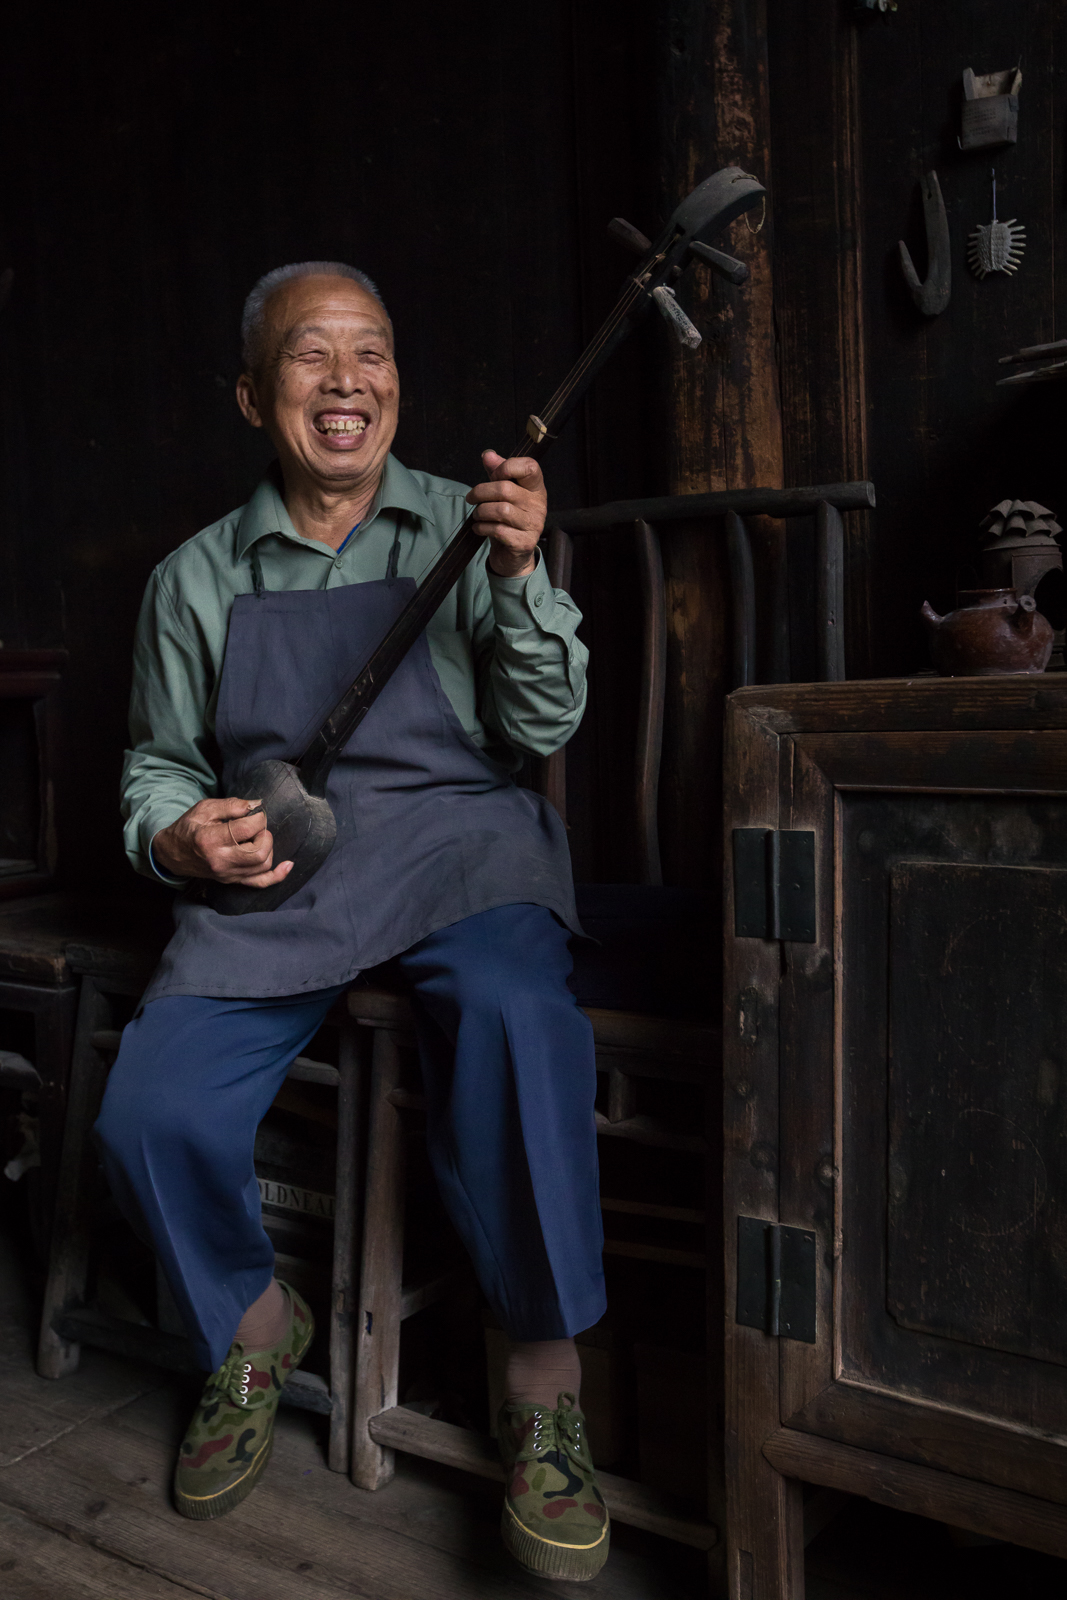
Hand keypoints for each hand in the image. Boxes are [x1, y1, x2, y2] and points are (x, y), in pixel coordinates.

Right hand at [152, 796, 293, 887]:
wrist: (173, 853)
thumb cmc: (190, 827)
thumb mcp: (205, 808)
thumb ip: (232, 805)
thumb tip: (257, 804)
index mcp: (211, 839)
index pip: (247, 829)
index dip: (258, 818)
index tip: (254, 813)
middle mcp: (220, 861)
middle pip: (259, 852)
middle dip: (265, 834)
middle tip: (257, 826)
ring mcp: (227, 874)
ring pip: (262, 865)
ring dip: (268, 848)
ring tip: (257, 837)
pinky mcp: (232, 880)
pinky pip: (259, 883)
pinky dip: (277, 876)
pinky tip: (288, 865)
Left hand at [466, 450, 546, 577]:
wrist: (514, 555)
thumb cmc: (508, 520)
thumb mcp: (503, 494)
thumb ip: (497, 473)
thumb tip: (488, 455)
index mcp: (535, 488)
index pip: (530, 467)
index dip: (507, 466)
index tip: (493, 474)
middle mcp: (538, 505)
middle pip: (505, 489)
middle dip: (481, 492)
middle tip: (471, 498)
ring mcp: (533, 525)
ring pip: (501, 510)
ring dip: (481, 512)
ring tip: (477, 516)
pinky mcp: (524, 543)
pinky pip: (498, 530)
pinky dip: (483, 528)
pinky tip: (479, 528)